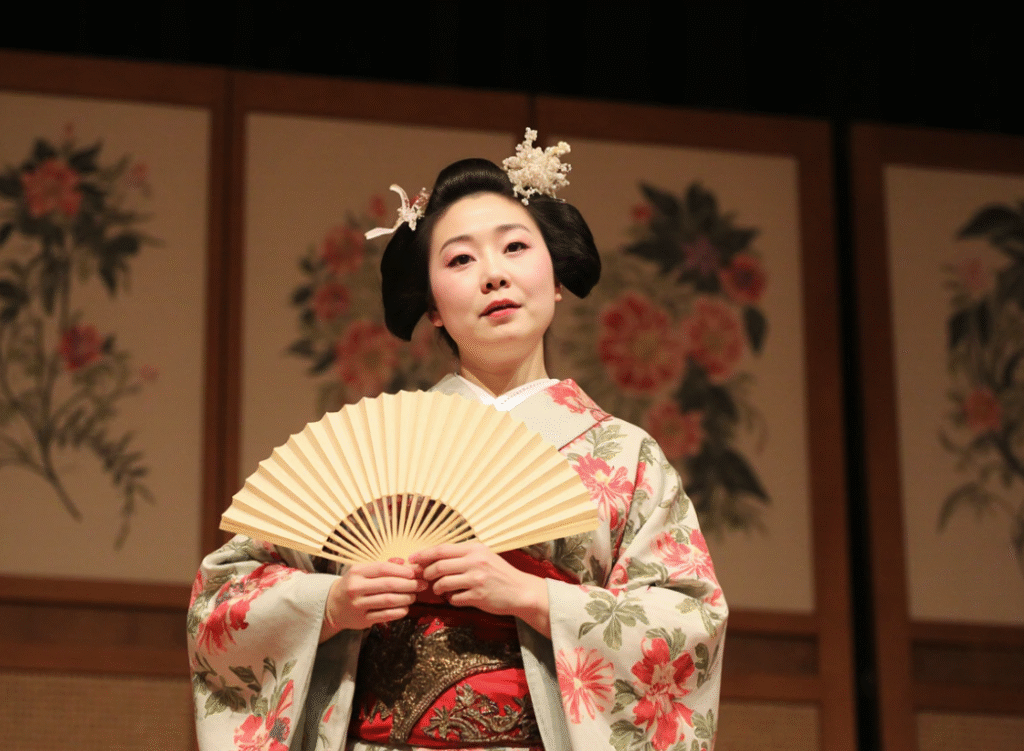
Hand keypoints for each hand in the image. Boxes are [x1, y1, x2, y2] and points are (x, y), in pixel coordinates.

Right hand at [319, 559, 425, 641]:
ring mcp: (358, 605)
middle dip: (409, 584)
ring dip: (406, 598)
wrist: (333, 606)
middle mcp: (356, 588)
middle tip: (421, 585)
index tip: (415, 573)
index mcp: (357, 572)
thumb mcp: (362, 571)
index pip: (383, 569)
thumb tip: (406, 564)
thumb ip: (383, 567)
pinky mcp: (362, 620)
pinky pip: (385, 615)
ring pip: (388, 600)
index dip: (402, 571)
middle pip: (388, 585)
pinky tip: (405, 608)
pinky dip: (399, 612)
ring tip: (414, 596)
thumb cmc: (353, 585)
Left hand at [409, 543, 550, 636]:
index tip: (412, 560)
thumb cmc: (499, 573)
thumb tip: (434, 558)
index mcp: (474, 549)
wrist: (520, 591)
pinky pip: (454, 599)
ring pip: (443, 583)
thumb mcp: (483, 556)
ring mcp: (476, 579)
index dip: (424, 554)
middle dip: (427, 573)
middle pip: (439, 566)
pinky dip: (451, 599)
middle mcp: (475, 561)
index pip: (442, 549)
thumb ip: (462, 555)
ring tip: (440, 589)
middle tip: (424, 578)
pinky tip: (456, 597)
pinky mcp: (478, 596)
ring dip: (437, 588)